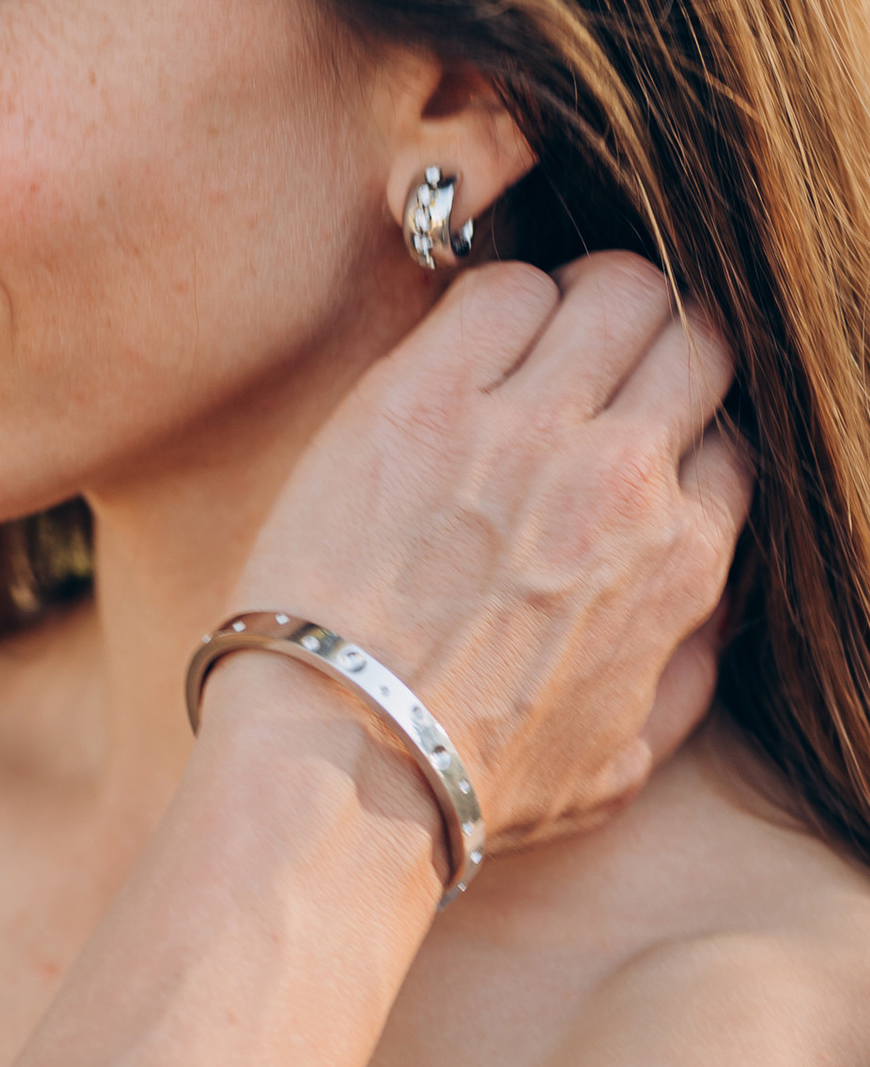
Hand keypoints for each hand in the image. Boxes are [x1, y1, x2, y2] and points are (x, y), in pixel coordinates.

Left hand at [229, 255, 749, 854]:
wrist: (338, 766)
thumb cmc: (466, 779)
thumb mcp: (622, 759)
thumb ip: (685, 672)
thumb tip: (711, 610)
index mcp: (681, 560)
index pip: (728, 437)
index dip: (677, 430)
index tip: (625, 438)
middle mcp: (622, 479)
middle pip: (695, 336)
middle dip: (652, 344)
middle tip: (586, 369)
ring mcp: (526, 429)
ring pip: (614, 289)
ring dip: (579, 304)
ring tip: (526, 345)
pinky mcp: (424, 398)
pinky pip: (498, 287)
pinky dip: (491, 300)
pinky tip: (456, 350)